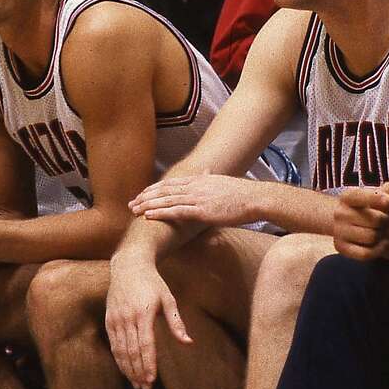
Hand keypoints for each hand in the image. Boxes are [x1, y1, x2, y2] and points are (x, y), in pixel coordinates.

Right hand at [104, 254, 190, 388]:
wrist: (128, 265)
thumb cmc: (152, 282)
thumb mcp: (168, 299)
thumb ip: (176, 322)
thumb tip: (188, 342)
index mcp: (143, 313)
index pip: (145, 344)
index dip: (148, 364)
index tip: (152, 379)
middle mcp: (127, 317)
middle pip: (131, 351)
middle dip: (138, 372)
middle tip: (146, 388)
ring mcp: (116, 318)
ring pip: (120, 350)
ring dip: (128, 369)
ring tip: (136, 384)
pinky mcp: (109, 319)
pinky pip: (113, 343)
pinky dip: (119, 358)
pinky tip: (125, 369)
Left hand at [129, 174, 257, 226]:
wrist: (256, 198)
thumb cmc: (242, 195)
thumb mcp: (222, 183)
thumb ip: (210, 179)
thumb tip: (206, 173)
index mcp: (199, 180)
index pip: (170, 183)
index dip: (154, 189)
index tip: (142, 194)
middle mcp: (194, 186)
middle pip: (163, 190)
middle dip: (145, 196)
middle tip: (131, 203)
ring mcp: (197, 197)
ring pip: (165, 200)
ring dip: (147, 204)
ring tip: (134, 210)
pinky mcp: (201, 210)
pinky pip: (175, 211)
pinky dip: (160, 212)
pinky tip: (148, 215)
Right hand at [333, 182, 388, 260]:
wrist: (362, 225)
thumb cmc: (376, 209)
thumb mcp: (384, 197)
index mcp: (347, 197)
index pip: (358, 196)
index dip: (374, 198)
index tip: (387, 199)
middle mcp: (339, 213)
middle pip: (375, 220)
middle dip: (386, 221)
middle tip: (384, 220)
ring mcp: (338, 231)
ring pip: (371, 237)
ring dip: (382, 236)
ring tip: (378, 231)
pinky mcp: (340, 247)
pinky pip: (365, 254)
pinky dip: (378, 250)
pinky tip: (379, 243)